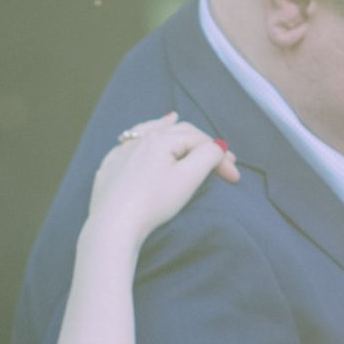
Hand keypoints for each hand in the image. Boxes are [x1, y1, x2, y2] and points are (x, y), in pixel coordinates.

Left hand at [85, 114, 238, 246]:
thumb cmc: (153, 203)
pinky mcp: (109, 168)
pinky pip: (128, 145)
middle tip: (218, 157)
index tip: (234, 178)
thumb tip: (217, 148)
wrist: (113, 226)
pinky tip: (141, 138)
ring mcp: (121, 153)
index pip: (200, 141)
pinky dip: (141, 137)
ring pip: (148, 131)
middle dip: (200, 142)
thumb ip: (208, 156)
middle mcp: (140, 140)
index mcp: (161, 139)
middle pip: (177, 132)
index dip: (221, 157)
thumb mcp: (188, 179)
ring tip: (174, 117)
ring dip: (165, 125)